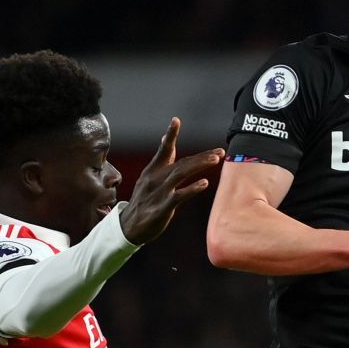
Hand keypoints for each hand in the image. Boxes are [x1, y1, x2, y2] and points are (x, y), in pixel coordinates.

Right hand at [121, 118, 225, 245]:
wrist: (128, 227)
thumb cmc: (143, 201)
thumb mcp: (148, 178)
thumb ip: (160, 160)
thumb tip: (164, 139)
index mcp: (153, 170)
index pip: (164, 149)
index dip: (170, 135)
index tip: (176, 120)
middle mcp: (155, 178)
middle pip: (181, 163)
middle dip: (201, 156)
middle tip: (220, 152)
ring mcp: (159, 192)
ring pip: (181, 174)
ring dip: (199, 165)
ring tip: (216, 160)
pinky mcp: (162, 208)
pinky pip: (179, 196)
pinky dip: (192, 188)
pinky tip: (205, 183)